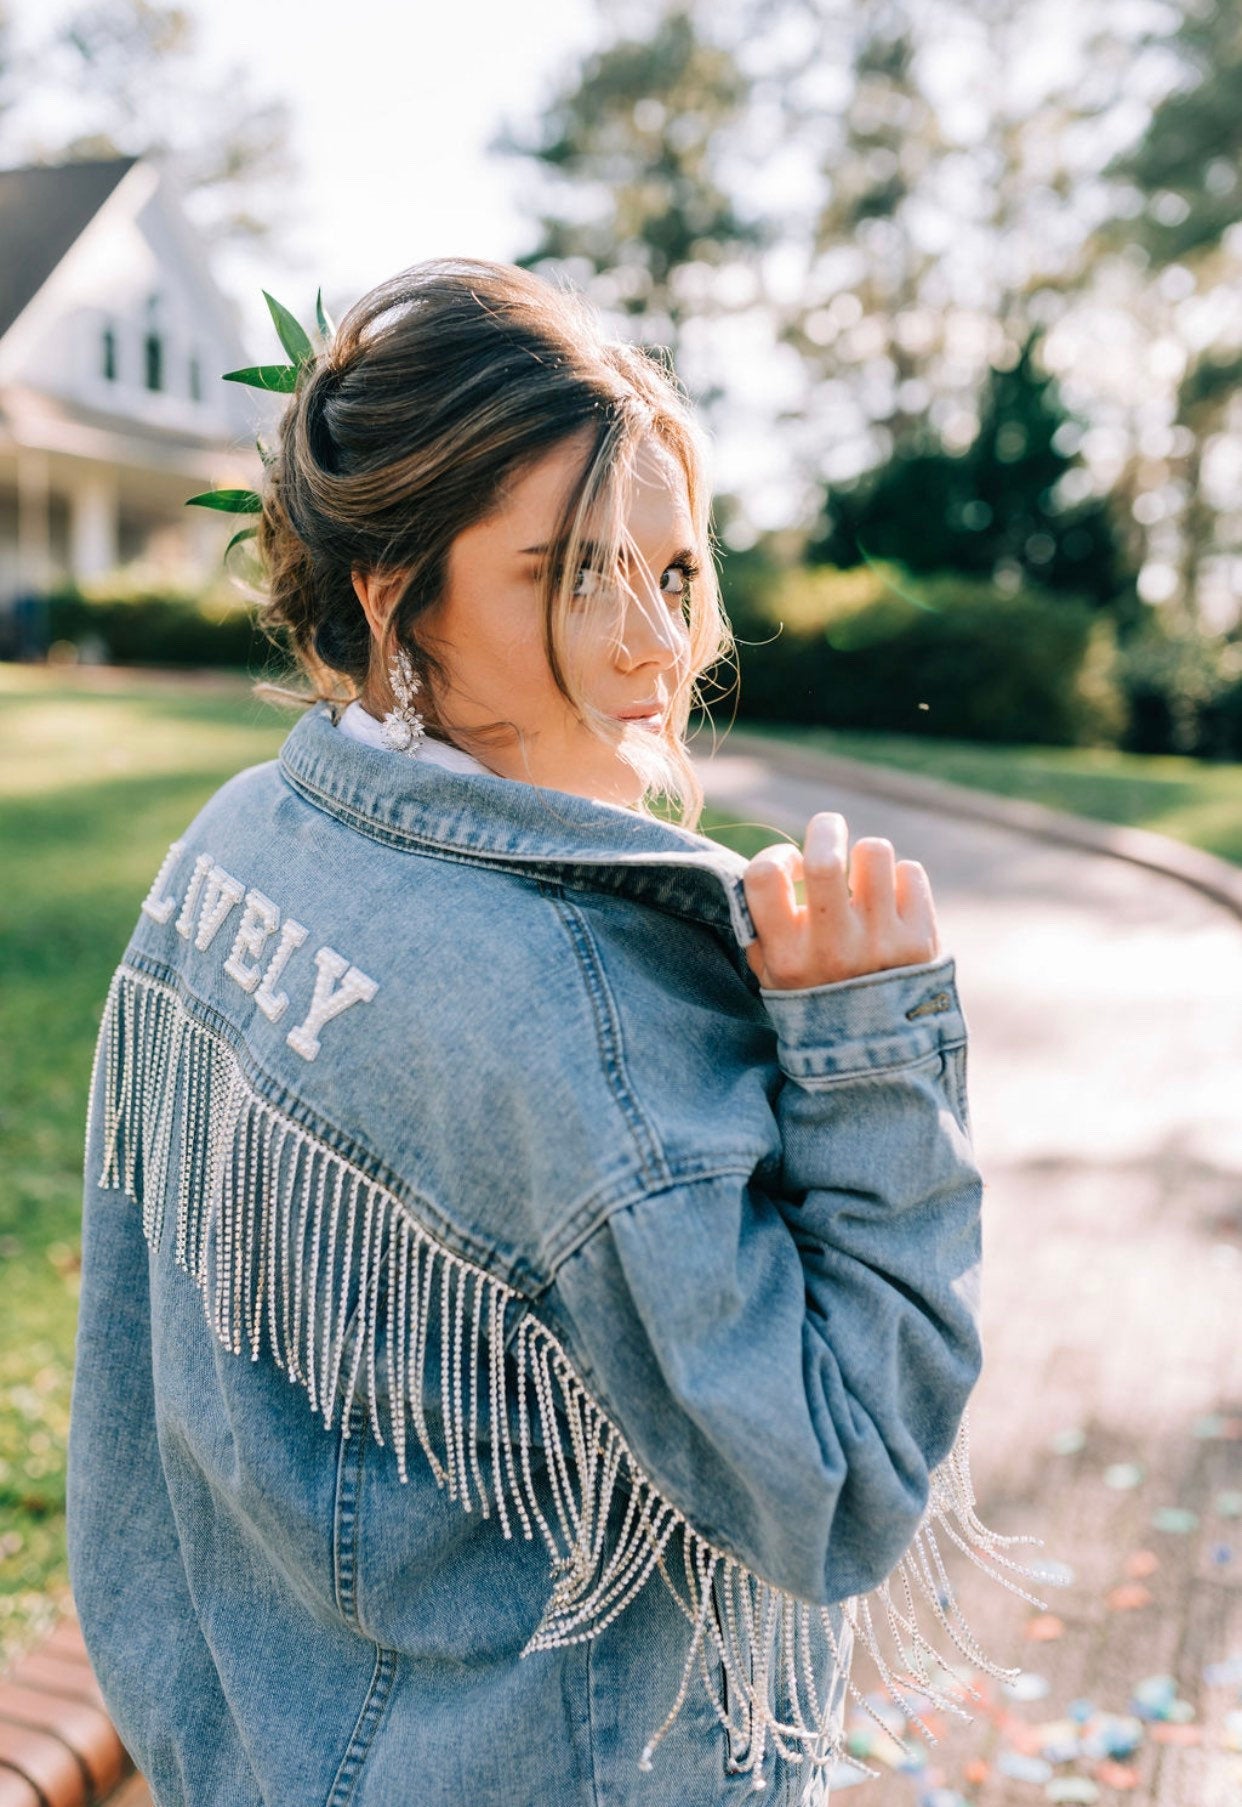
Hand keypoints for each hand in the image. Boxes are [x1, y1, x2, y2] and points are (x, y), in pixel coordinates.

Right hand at [742, 812, 941, 989]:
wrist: (878, 1053)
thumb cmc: (817, 1000)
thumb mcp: (773, 976)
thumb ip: (761, 926)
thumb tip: (765, 865)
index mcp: (788, 957)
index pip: (764, 876)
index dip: (776, 855)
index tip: (791, 867)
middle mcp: (833, 950)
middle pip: (825, 859)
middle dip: (825, 828)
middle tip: (828, 829)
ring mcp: (880, 944)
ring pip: (873, 852)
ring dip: (866, 856)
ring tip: (864, 878)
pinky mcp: (921, 940)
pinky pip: (910, 872)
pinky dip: (900, 878)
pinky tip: (892, 902)